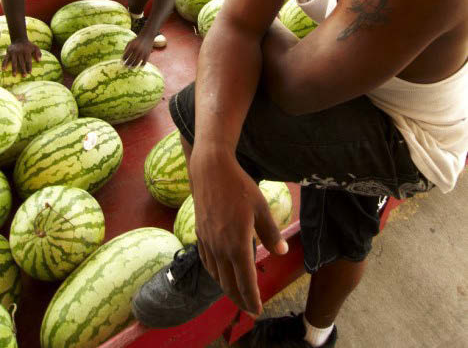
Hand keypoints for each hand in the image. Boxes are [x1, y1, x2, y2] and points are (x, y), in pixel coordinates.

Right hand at [2, 40, 41, 75]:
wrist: (19, 39)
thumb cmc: (29, 45)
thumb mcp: (35, 47)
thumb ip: (38, 53)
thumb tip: (39, 61)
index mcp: (27, 51)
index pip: (28, 60)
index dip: (29, 66)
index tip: (29, 72)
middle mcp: (20, 52)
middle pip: (21, 62)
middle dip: (23, 70)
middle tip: (24, 76)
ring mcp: (14, 53)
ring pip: (14, 62)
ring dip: (14, 69)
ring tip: (14, 75)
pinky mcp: (8, 52)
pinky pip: (6, 59)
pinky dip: (4, 64)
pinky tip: (3, 69)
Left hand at [122, 33, 153, 67]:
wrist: (147, 36)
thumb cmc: (136, 40)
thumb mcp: (130, 43)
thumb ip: (126, 49)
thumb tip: (123, 59)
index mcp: (132, 46)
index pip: (125, 56)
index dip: (123, 59)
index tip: (122, 62)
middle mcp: (137, 50)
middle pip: (130, 60)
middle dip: (127, 64)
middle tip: (125, 66)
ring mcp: (142, 53)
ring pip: (136, 63)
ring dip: (132, 66)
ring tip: (130, 67)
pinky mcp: (147, 55)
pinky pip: (143, 63)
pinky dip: (140, 66)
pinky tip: (138, 66)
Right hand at [190, 148, 288, 314]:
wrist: (210, 171)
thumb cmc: (239, 186)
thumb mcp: (261, 208)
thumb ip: (271, 233)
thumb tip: (281, 252)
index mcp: (238, 244)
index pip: (245, 282)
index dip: (252, 299)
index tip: (258, 311)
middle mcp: (220, 248)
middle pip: (229, 284)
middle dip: (240, 300)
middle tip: (250, 309)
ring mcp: (207, 242)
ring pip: (216, 275)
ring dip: (227, 288)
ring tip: (237, 293)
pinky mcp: (200, 233)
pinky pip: (207, 261)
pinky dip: (215, 273)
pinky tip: (219, 272)